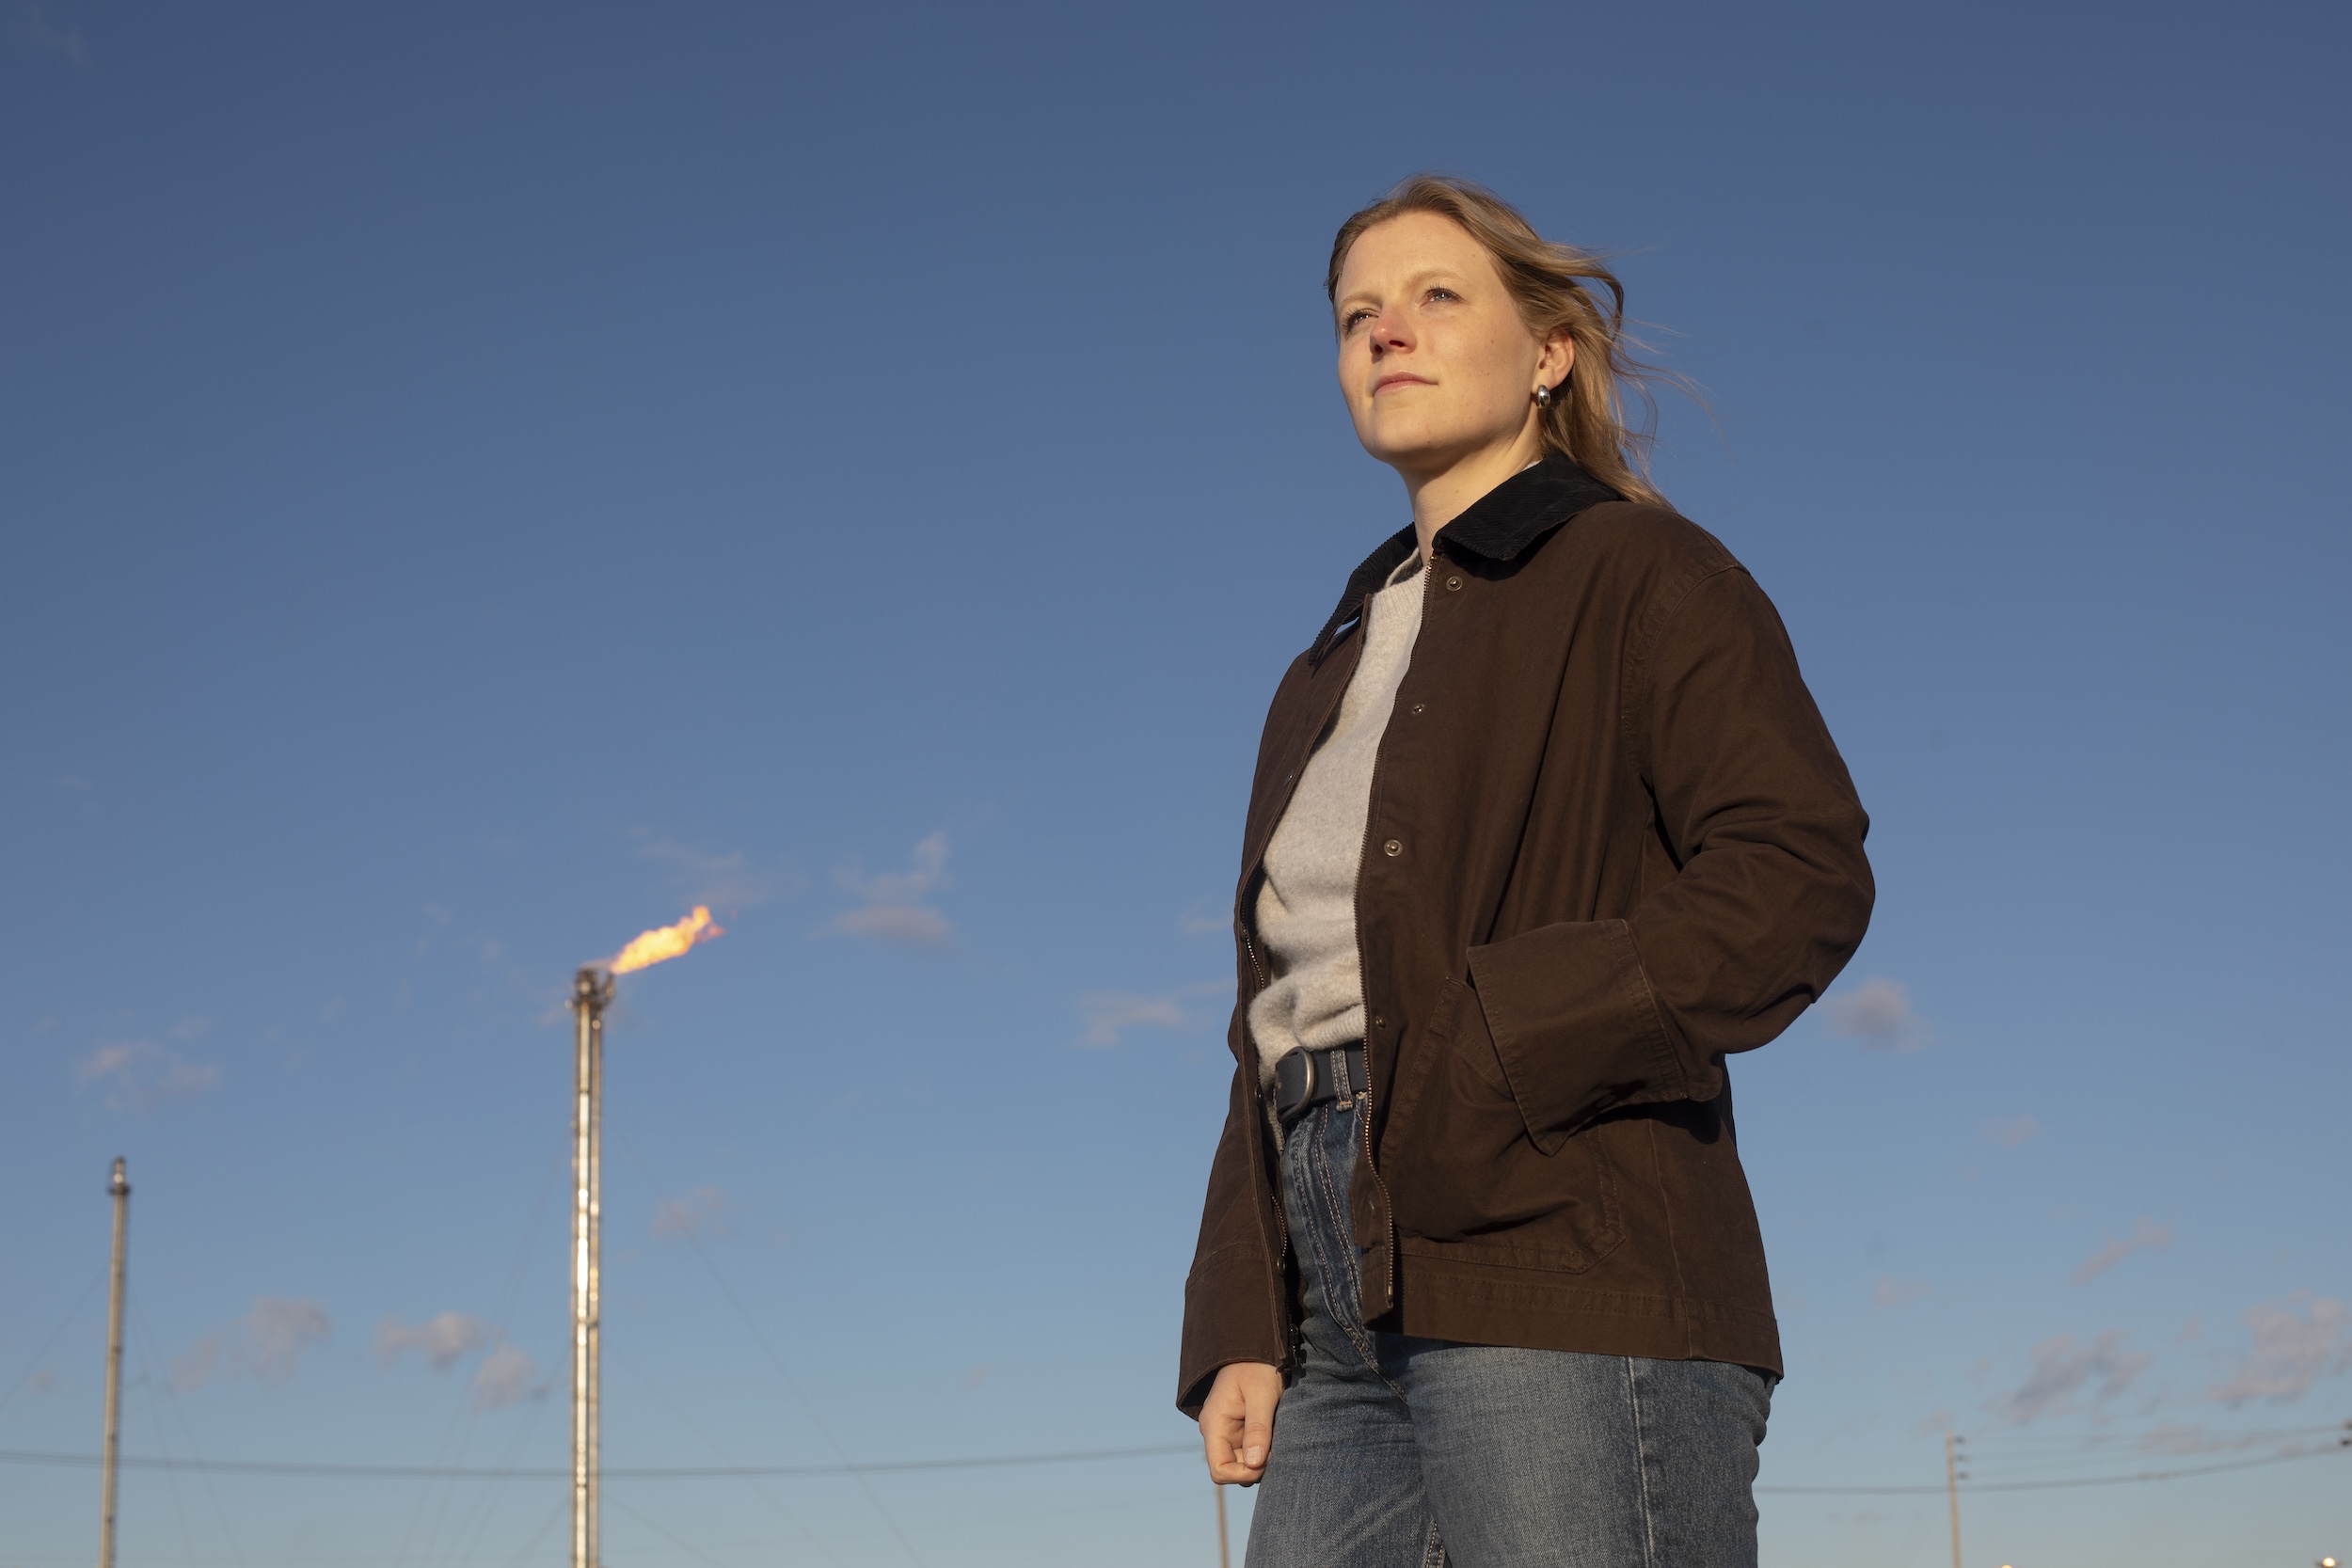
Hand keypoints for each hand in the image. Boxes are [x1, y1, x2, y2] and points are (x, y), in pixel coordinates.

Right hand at [1198, 1361, 1283, 1485]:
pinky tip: (1276, 1437)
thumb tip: (1254, 1464)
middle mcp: (1217, 1432)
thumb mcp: (1261, 1396)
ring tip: (1278, 1441)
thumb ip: (1258, 1430)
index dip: (1243, 1474)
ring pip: (1244, 1462)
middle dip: (1256, 1467)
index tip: (1267, 1461)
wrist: (1256, 1346)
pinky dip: (1264, 1450)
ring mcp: (1228, 1431)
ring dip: (1262, 1459)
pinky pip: (1250, 1450)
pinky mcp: (1241, 1429)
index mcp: (1214, 1425)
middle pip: (1233, 1469)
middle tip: (1278, 1449)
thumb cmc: (1257, 1367)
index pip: (1220, 1470)